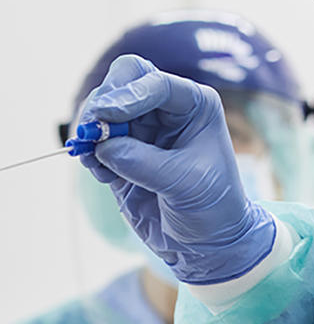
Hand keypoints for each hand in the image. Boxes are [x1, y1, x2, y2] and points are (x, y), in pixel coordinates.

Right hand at [78, 54, 275, 283]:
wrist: (208, 242)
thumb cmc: (213, 206)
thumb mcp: (185, 183)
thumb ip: (142, 161)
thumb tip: (103, 147)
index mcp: (195, 105)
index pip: (155, 83)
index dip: (127, 94)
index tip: (106, 115)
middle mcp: (168, 110)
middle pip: (124, 81)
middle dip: (103, 101)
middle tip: (91, 129)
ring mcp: (143, 130)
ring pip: (104, 110)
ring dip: (93, 131)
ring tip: (96, 160)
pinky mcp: (122, 154)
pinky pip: (96, 142)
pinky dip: (91, 154)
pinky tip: (104, 176)